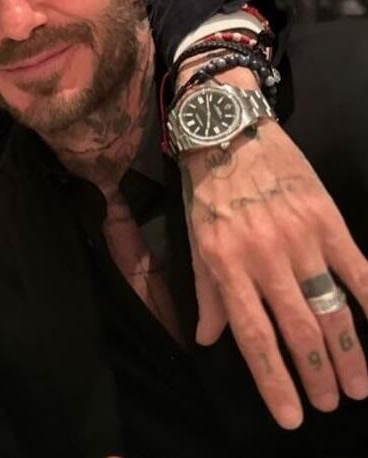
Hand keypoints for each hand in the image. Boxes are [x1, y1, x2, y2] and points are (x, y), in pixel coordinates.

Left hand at [180, 117, 367, 428]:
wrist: (229, 132)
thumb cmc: (207, 192)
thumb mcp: (195, 242)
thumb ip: (207, 294)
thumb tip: (209, 341)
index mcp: (226, 266)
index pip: (253, 336)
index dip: (273, 380)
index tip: (292, 416)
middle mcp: (263, 257)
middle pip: (298, 329)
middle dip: (317, 374)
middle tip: (332, 404)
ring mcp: (299, 238)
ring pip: (331, 307)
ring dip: (348, 352)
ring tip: (359, 385)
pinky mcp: (327, 219)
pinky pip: (358, 267)